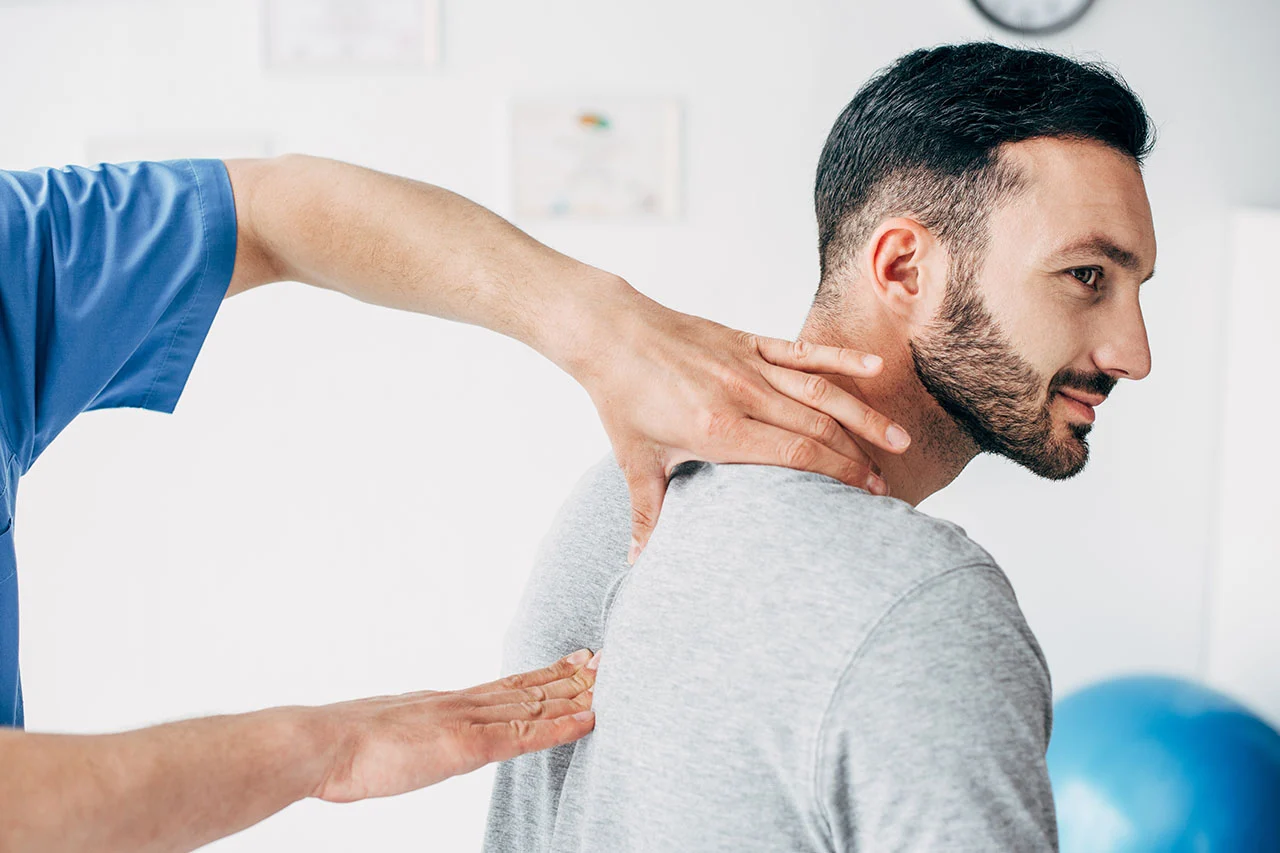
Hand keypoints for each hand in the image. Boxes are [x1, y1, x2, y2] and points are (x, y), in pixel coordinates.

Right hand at [308, 649, 597, 802]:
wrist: (321, 744)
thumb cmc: (342, 749)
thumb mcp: (389, 736)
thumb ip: (415, 736)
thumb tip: (425, 742)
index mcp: (443, 704)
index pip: (504, 686)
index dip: (542, 675)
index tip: (572, 663)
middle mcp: (461, 704)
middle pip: (526, 687)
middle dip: (568, 678)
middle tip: (605, 661)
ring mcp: (465, 721)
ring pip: (533, 704)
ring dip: (573, 696)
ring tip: (608, 683)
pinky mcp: (465, 745)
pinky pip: (523, 736)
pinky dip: (559, 727)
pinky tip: (586, 721)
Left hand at [569, 285, 911, 562]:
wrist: (611, 333)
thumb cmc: (622, 398)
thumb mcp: (633, 461)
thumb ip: (646, 513)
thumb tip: (636, 563)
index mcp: (718, 430)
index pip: (794, 456)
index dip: (835, 476)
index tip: (863, 498)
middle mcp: (743, 395)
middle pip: (817, 430)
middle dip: (856, 460)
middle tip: (884, 487)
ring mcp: (749, 365)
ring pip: (821, 391)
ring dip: (863, 416)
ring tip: (898, 441)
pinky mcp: (748, 341)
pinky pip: (803, 350)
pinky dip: (840, 357)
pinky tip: (874, 365)